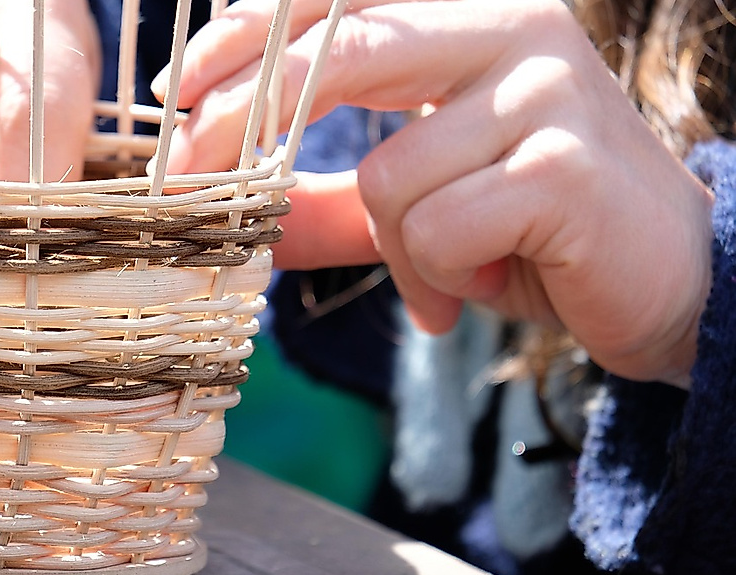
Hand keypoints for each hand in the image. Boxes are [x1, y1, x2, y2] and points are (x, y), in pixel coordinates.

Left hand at [158, 0, 714, 386]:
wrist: (658, 283)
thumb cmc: (527, 233)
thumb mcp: (411, 209)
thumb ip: (327, 200)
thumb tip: (238, 212)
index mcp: (468, 19)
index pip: (335, 0)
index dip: (244, 37)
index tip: (178, 93)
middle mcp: (511, 27)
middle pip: (339, 54)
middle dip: (246, 122)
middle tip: (193, 177)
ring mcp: (545, 89)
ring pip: (388, 175)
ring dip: (398, 249)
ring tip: (448, 270)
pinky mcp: (563, 165)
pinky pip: (436, 229)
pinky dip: (440, 276)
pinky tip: (488, 282)